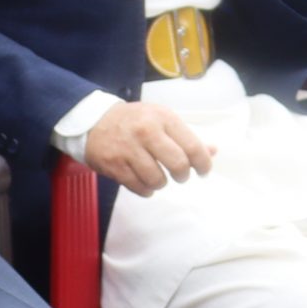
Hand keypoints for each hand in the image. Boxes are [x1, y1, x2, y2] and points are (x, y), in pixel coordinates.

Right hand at [82, 101, 213, 196]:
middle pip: (178, 164)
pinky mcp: (114, 166)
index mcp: (162, 118)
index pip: (192, 146)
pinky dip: (145, 189)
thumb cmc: (134, 120)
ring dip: (161, 183)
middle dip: (182, 175)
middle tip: (179, 175)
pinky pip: (139, 188)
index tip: (203, 171)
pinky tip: (143, 181)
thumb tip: (213, 151)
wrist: (93, 120)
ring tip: (157, 176)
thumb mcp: (161, 119)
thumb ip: (187, 136)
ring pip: (158, 180)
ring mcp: (128, 149)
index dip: (203, 164)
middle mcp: (146, 132)